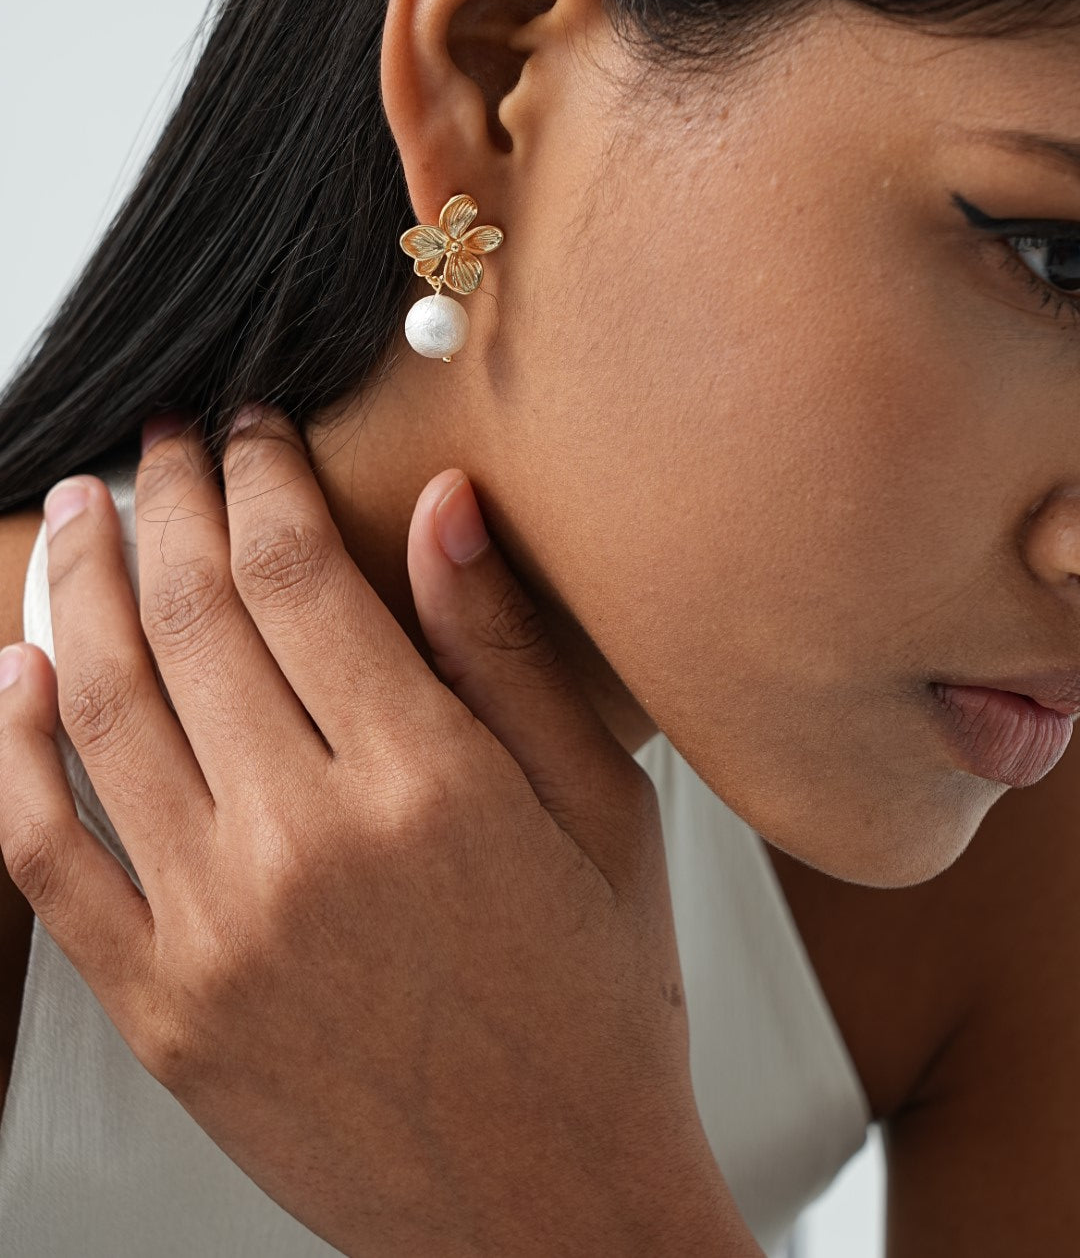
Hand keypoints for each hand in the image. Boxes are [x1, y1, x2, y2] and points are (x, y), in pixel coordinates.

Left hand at [0, 409, 757, 1257]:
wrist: (549, 1214)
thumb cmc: (598, 1010)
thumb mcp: (604, 813)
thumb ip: (507, 654)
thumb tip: (445, 508)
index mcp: (425, 784)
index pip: (297, 572)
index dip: (260, 475)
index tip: (248, 429)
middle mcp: (303, 845)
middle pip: (192, 615)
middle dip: (164, 501)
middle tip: (158, 446)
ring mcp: (213, 932)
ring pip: (101, 708)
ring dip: (75, 588)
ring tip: (74, 517)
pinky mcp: (160, 1008)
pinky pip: (46, 856)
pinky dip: (12, 752)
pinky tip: (16, 672)